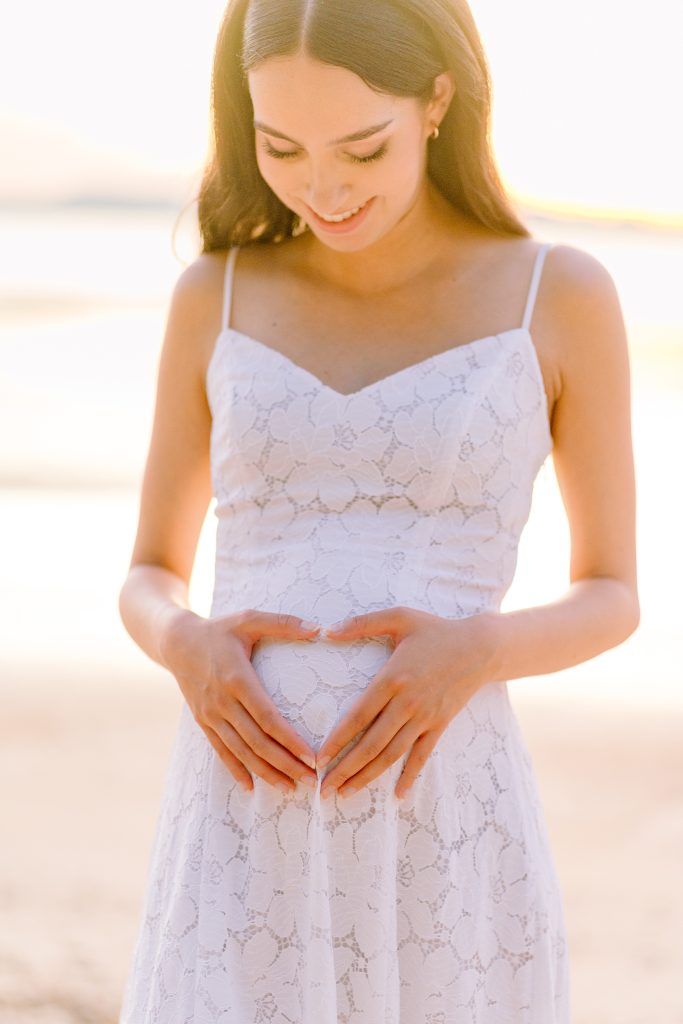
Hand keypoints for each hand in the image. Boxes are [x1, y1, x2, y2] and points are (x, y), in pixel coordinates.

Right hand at [160, 608, 320, 793]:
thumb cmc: (219, 629)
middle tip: (312, 780)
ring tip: (290, 787)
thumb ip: (283, 623)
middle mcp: (222, 702)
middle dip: (285, 764)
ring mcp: (211, 715)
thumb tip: (318, 629)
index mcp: (237, 679)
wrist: (176, 641)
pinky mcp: (203, 722)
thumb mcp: (249, 618)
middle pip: (257, 742)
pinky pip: (221, 751)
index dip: (290, 740)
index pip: (267, 717)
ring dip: (266, 772)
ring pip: (240, 752)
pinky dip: (236, 770)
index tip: (312, 756)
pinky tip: (251, 787)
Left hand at [316, 606, 498, 799]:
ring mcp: (425, 717)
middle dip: (346, 768)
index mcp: (392, 678)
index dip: (338, 739)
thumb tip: (326, 630)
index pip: (359, 715)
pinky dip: (410, 776)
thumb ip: (361, 623)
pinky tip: (398, 796)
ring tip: (346, 794)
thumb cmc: (435, 630)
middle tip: (324, 789)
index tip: (318, 758)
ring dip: (368, 776)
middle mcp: (407, 703)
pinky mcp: (440, 725)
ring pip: (392, 754)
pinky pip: (423, 755)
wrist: (480, 647)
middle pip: (371, 743)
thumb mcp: (398, 617)